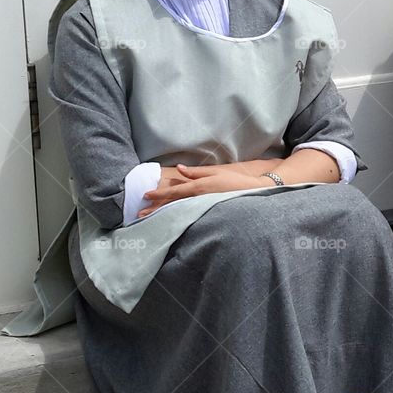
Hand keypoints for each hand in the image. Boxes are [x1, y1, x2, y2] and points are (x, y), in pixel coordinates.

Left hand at [138, 164, 271, 215]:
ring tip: (149, 220)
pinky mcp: (207, 214)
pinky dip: (177, 218)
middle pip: (172, 205)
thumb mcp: (214, 173)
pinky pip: (189, 216)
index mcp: (198, 188)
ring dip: (163, 215)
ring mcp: (202, 209)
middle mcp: (198, 200)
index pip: (174, 192)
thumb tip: (179, 169)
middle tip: (139, 215)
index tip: (145, 196)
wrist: (253, 194)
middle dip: (156, 210)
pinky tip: (169, 222)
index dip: (159, 194)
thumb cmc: (234, 182)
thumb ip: (195, 172)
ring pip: (178, 212)